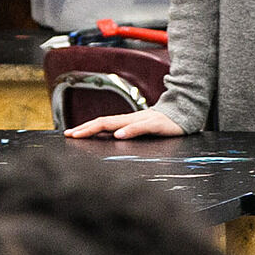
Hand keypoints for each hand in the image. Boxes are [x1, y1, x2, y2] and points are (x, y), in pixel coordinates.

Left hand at [64, 108, 182, 139]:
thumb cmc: (162, 125)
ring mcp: (142, 121)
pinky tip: (119, 135)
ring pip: (117, 122)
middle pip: (103, 121)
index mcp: (126, 122)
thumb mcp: (141, 131)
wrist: (184, 115)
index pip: (101, 123)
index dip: (85, 128)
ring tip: (84, 133)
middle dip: (85, 128)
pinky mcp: (155, 124)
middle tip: (70, 135)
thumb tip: (109, 139)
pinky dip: (129, 130)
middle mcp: (130, 119)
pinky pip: (140, 127)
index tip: (69, 134)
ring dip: (99, 127)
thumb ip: (126, 134)